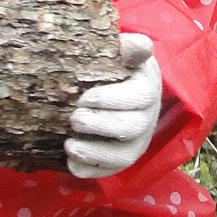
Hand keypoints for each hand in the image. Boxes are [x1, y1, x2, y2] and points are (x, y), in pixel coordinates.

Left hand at [65, 33, 161, 179]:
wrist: (128, 87)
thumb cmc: (121, 67)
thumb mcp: (126, 53)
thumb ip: (131, 47)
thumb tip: (135, 44)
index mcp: (147, 89)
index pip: (137, 97)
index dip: (109, 99)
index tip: (84, 97)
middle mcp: (147, 119)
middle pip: (129, 128)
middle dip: (98, 125)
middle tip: (73, 118)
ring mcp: (137, 142)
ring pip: (123, 156)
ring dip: (94, 153)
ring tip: (69, 144)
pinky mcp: (123, 158)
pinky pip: (111, 171)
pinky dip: (91, 171)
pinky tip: (71, 163)